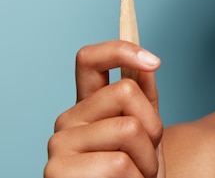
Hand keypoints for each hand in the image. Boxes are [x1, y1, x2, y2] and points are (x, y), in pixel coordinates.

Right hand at [44, 40, 163, 177]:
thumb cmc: (136, 174)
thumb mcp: (147, 133)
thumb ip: (144, 99)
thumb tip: (147, 63)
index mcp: (87, 106)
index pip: (89, 59)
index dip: (121, 50)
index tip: (155, 61)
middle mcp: (67, 120)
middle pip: (126, 91)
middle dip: (153, 125)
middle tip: (146, 155)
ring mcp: (59, 146)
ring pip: (128, 128)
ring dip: (147, 159)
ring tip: (137, 176)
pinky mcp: (59, 173)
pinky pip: (118, 164)